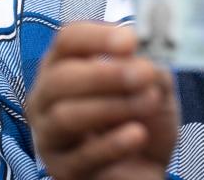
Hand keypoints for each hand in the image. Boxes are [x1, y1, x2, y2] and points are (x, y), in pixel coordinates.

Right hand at [27, 23, 178, 179]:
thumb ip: (151, 68)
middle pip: (60, 77)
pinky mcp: (61, 169)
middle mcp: (48, 96)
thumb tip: (145, 59)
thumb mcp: (155, 85)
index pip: (68, 40)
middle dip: (105, 74)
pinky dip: (113, 143)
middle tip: (144, 74)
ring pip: (66, 116)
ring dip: (113, 107)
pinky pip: (81, 156)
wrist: (147, 165)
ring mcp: (49, 134)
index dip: (97, 37)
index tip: (130, 41)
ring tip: (150, 102)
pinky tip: (138, 134)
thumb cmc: (142, 116)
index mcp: (66, 64)